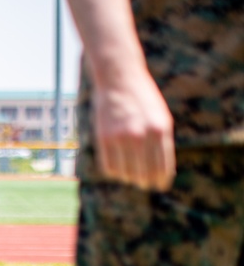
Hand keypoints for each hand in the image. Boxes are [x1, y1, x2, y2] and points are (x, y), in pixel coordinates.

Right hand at [93, 68, 175, 191]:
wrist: (118, 78)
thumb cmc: (143, 99)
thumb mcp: (160, 118)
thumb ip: (162, 143)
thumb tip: (161, 173)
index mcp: (159, 131)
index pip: (162, 168)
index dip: (160, 181)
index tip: (158, 186)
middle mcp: (141, 135)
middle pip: (144, 174)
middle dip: (145, 183)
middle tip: (143, 184)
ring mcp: (120, 137)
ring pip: (126, 174)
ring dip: (129, 178)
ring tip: (130, 175)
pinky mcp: (103, 137)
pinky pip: (109, 167)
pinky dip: (114, 172)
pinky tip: (118, 167)